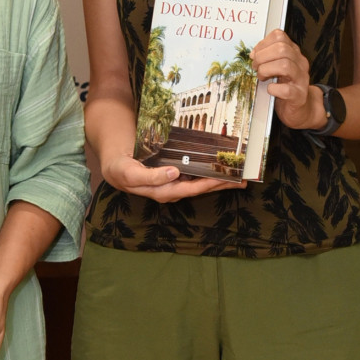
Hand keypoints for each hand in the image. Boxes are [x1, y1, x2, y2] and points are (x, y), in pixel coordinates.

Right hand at [103, 152, 246, 201]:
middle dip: (221, 185)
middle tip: (242, 180)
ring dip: (218, 180)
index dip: (208, 184)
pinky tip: (218, 169)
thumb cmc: (122, 171)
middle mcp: (172, 189)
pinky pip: (195, 177)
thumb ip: (151, 176)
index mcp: (163, 191)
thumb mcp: (131, 174)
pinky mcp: (174, 177)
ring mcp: (174, 184)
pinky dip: (207, 173)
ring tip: (236, 175)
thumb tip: (174, 173)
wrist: (116, 168)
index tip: (225, 180)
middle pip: (201, 188)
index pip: (191, 189)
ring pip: (200, 183)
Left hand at [250, 29, 319, 130]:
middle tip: (256, 67)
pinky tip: (270, 89)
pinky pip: (286, 90)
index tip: (255, 55)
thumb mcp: (276, 67)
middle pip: (282, 49)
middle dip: (262, 57)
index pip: (279, 36)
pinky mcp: (299, 96)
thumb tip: (253, 54)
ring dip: (266, 70)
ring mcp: (301, 79)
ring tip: (261, 77)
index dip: (263, 44)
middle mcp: (300, 63)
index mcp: (293, 53)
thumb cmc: (285, 86)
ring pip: (285, 65)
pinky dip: (273, 89)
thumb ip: (267, 57)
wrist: (301, 109)